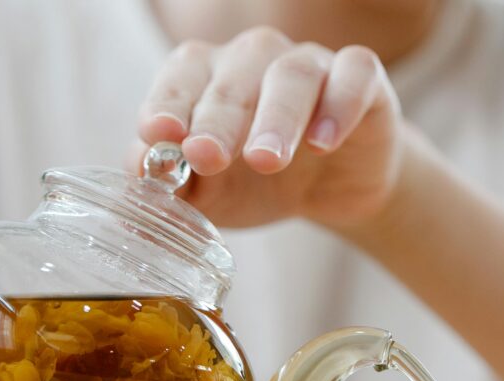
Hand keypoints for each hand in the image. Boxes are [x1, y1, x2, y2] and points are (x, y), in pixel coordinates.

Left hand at [135, 27, 403, 237]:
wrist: (332, 195)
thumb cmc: (260, 184)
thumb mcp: (212, 195)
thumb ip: (175, 184)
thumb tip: (139, 176)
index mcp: (209, 78)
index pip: (182, 76)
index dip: (168, 102)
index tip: (158, 133)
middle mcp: (256, 60)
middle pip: (233, 77)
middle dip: (217, 119)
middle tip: (207, 156)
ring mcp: (312, 65)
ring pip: (291, 74)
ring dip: (275, 117)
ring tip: (265, 160)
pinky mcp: (363, 81)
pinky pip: (354, 77)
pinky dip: (339, 105)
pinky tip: (323, 142)